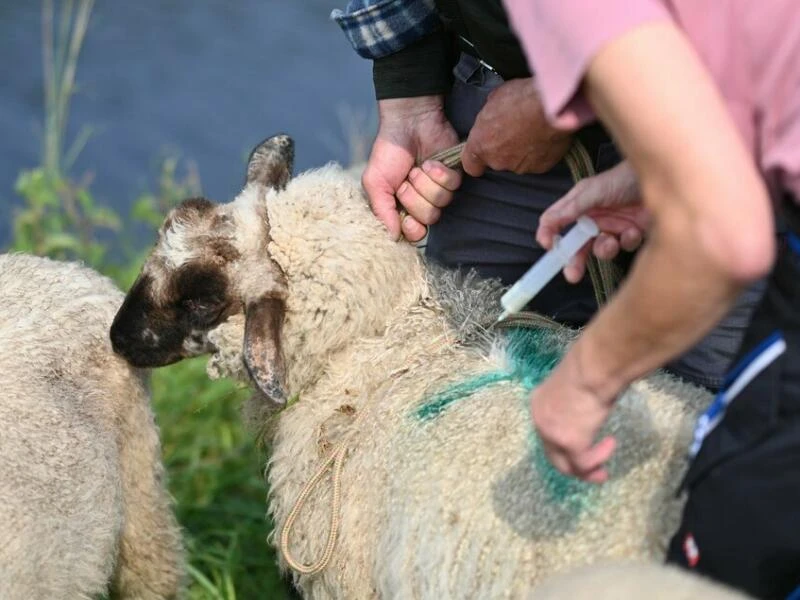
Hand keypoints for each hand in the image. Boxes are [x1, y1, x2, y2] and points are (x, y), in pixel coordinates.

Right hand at [362, 96, 461, 241]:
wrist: (407, 123)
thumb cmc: (388, 152)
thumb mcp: (375, 182)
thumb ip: (382, 212)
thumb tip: (392, 238)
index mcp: (402, 207)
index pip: (415, 234)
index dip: (413, 229)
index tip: (405, 218)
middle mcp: (423, 202)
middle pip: (429, 219)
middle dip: (415, 198)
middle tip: (406, 180)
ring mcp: (440, 189)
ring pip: (441, 202)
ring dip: (426, 183)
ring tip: (417, 168)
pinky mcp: (454, 175)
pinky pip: (453, 186)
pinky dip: (439, 173)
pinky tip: (431, 162)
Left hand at [462, 77, 572, 176]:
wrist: (552, 106)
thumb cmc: (521, 98)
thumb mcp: (495, 98)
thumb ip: (490, 113)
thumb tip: (494, 112)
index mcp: (481, 145)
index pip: (470, 165)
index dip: (477, 159)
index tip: (483, 150)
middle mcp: (498, 161)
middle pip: (497, 160)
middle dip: (503, 148)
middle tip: (515, 130)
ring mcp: (519, 167)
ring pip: (517, 162)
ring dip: (522, 150)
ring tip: (532, 131)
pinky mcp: (541, 167)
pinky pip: (537, 161)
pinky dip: (539, 152)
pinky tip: (544, 136)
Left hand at [530, 347, 616, 482]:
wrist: (594, 368)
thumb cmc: (589, 368)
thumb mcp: (573, 385)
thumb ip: (573, 401)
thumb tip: (585, 407)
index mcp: (539, 403)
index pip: (547, 433)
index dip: (564, 444)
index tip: (584, 446)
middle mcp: (540, 421)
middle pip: (553, 454)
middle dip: (574, 466)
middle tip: (595, 471)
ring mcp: (552, 435)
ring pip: (567, 465)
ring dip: (587, 470)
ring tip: (603, 471)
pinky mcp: (570, 443)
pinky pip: (583, 463)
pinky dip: (598, 459)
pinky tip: (610, 444)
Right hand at [536, 160, 650, 282]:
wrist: (664, 178)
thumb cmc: (626, 177)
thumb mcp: (595, 190)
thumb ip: (572, 208)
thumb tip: (548, 222)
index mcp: (579, 205)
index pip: (556, 222)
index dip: (549, 234)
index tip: (548, 247)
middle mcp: (593, 218)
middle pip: (577, 244)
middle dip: (574, 260)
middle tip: (572, 275)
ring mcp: (612, 227)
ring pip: (600, 249)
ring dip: (604, 249)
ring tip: (611, 243)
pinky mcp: (631, 233)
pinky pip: (624, 246)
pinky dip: (628, 240)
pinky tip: (634, 230)